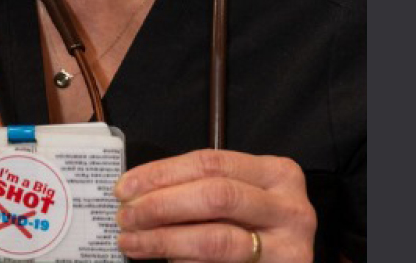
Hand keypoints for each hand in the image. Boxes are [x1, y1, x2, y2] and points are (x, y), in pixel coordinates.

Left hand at [114, 149, 315, 262]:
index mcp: (278, 173)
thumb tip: (137, 192)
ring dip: (164, 240)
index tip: (125, 187)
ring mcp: (288, 248)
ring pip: (216, 239)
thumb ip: (201, 188)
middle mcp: (290, 208)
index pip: (211, 162)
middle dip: (161, 205)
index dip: (162, 173)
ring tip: (132, 241)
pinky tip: (164, 261)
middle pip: (215, 196)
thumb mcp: (240, 197)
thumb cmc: (256, 227)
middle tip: (125, 216)